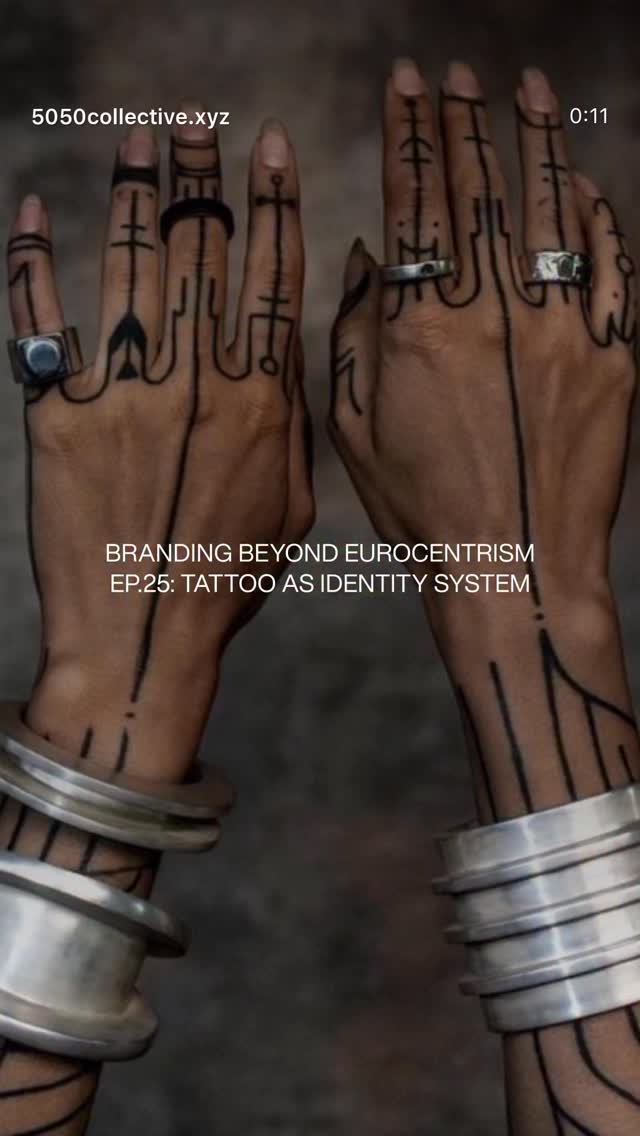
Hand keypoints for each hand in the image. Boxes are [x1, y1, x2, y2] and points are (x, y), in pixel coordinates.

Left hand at [7, 107, 312, 778]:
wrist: (141, 640)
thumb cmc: (224, 580)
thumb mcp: (290, 504)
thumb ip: (289, 419)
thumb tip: (285, 350)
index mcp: (260, 401)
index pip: (270, 277)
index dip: (273, 206)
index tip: (271, 148)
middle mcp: (195, 382)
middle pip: (201, 254)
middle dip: (201, 178)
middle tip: (196, 123)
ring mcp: (123, 394)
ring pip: (133, 267)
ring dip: (135, 194)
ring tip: (137, 137)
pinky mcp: (58, 416)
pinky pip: (40, 322)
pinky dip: (32, 261)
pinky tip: (32, 208)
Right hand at [329, 60, 637, 816]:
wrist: (515, 572)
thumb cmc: (425, 511)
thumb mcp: (357, 431)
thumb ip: (353, 335)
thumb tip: (362, 257)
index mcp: (421, 326)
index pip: (413, 203)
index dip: (408, 135)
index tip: (404, 85)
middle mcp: (493, 312)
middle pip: (477, 191)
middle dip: (464, 121)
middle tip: (457, 72)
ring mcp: (562, 330)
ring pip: (550, 211)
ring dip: (537, 143)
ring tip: (529, 91)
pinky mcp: (614, 358)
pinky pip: (613, 269)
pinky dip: (601, 221)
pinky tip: (587, 185)